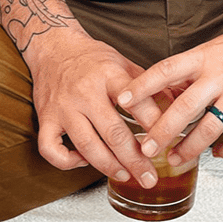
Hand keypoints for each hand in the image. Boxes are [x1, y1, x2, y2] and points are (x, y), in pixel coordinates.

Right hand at [26, 27, 161, 188]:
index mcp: (108, 75)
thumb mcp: (123, 62)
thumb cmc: (92, 58)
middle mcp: (85, 91)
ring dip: (108, 166)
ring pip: (86, 145)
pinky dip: (67, 162)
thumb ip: (148, 85)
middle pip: (113, 132)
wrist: (54, 46)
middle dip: (134, 159)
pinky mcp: (45, 118)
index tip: (167, 141)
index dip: (153, 124)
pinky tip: (83, 162)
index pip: (135, 101)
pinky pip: (51, 149)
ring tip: (124, 175)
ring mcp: (63, 107)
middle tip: (149, 176)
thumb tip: (177, 103)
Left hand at [116, 11, 222, 167]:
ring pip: (210, 129)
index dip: (142, 86)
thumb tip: (168, 90)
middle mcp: (221, 75)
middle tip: (145, 148)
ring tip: (176, 158)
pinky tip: (218, 153)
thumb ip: (193, 69)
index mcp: (205, 56)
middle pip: (184, 108)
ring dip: (190, 148)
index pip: (166, 70)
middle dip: (161, 132)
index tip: (123, 101)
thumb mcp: (215, 46)